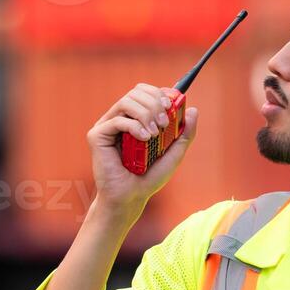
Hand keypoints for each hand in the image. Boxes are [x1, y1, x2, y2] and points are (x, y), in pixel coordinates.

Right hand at [86, 83, 199, 217]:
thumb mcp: (174, 154)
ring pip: (126, 102)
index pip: (143, 92)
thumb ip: (184, 133)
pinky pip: (117, 120)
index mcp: (134, 119)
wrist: (131, 197)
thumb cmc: (149, 178)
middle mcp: (118, 119)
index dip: (158, 93)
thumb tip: (193, 110)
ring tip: (154, 134)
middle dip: (154, 103)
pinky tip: (144, 138)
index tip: (170, 106)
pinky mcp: (97, 135)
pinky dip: (134, 126)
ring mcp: (106, 126)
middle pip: (135, 92)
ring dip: (145, 113)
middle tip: (164, 123)